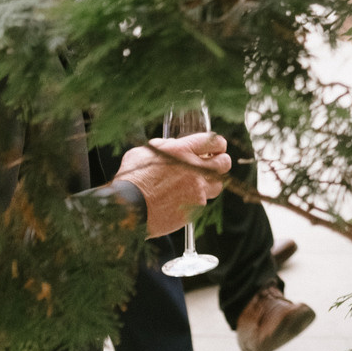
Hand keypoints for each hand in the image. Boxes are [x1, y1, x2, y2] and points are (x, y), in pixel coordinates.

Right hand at [114, 131, 231, 237]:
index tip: (216, 148)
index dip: (218, 144)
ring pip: (218, 185)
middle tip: (213, 165)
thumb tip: (171, 143)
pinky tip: (182, 200)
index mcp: (182, 150)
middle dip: (221, 162)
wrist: (126, 209)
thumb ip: (162, 146)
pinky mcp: (194, 208)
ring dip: (210, 183)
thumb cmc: (130, 180)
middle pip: (225, 162)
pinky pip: (203, 202)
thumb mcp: (142, 153)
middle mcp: (194, 168)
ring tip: (196, 185)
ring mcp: (197, 190)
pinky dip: (196, 201)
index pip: (214, 141)